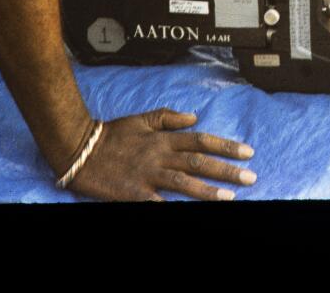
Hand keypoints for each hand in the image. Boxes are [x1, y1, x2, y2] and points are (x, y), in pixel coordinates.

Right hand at [68, 108, 255, 200]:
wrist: (79, 149)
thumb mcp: (141, 118)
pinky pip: (157, 204)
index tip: (248, 152)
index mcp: (163, 138)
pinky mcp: (133, 194)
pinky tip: (189, 213)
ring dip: (208, 191)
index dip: (226, 146)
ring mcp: (147, 175)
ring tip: (230, 197)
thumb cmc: (110, 134)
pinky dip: (172, 208)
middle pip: (198, 162)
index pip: (201, 140)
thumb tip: (194, 117)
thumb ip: (167, 117)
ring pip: (183, 183)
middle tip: (251, 177)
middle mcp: (159, 155)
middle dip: (226, 170)